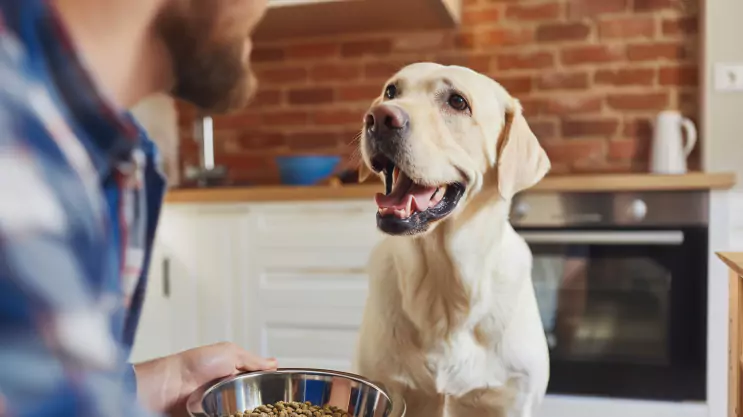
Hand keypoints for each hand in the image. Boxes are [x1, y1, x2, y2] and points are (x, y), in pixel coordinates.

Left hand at [134, 342, 276, 415]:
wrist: (169, 386)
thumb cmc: (196, 364)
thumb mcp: (229, 352)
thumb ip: (253, 360)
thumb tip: (274, 363)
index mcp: (235, 373)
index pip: (259, 382)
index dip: (270, 387)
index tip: (285, 394)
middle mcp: (229, 391)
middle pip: (253, 401)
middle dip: (263, 406)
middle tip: (276, 410)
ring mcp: (221, 407)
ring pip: (243, 412)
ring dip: (251, 414)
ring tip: (267, 415)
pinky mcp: (211, 416)